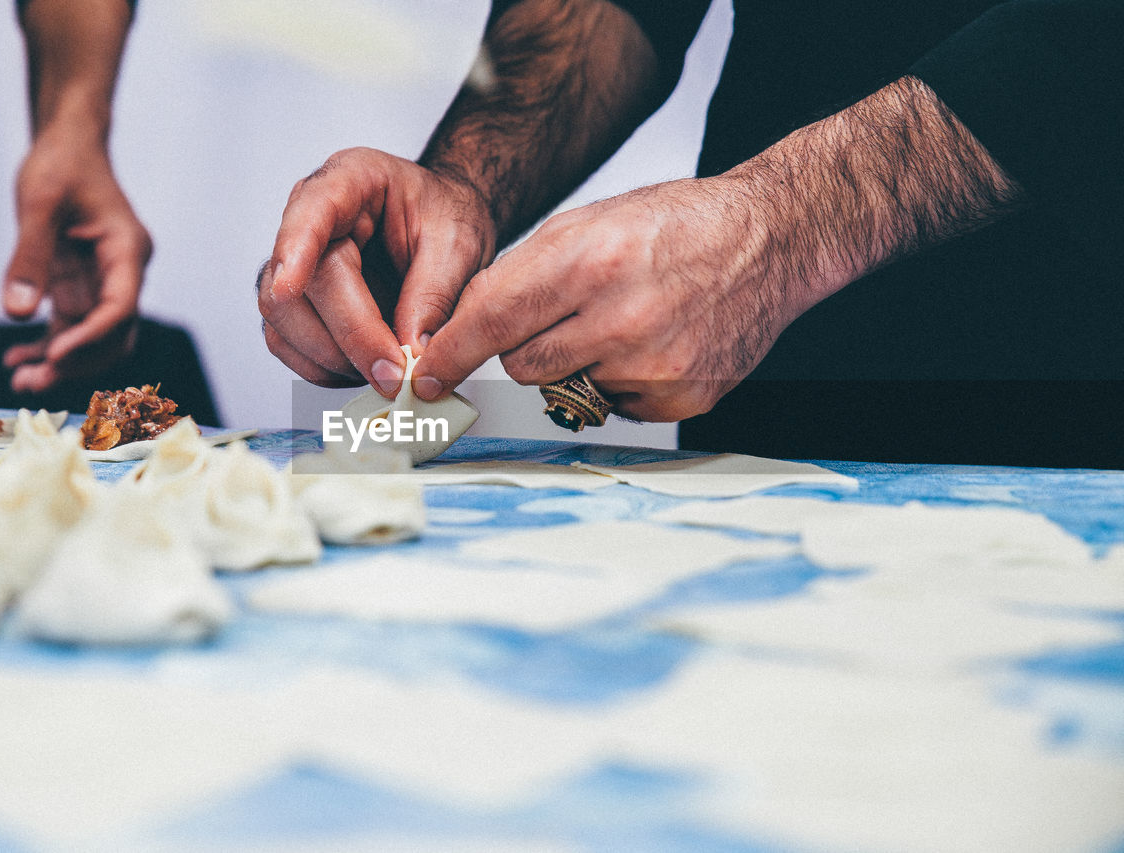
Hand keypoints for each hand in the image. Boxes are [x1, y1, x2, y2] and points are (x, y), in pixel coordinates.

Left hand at [2, 126, 151, 392]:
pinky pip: (72, 325)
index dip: (91, 336)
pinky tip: (17, 358)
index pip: (121, 306)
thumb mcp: (38, 202)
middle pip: (114, 333)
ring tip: (20, 380)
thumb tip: (16, 314)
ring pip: (94, 337)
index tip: (56, 353)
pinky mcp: (86, 284)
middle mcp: (125, 272)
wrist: (68, 144)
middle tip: (33, 383)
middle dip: (77, 361)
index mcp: (128, 249)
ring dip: (61, 361)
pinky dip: (47, 343)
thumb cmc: (61, 163)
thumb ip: (29, 257)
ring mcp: (106, 281)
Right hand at [258, 147, 495, 395]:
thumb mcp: (457, 244)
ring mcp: (297, 262)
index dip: (295, 250)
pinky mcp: (297, 302)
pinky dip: (324, 369)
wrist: (445, 225)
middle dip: (348, 336)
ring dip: (333, 359)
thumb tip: (411, 350)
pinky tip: (364, 370)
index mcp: (350, 180)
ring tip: (386, 372)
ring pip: (283, 321)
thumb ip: (434, 293)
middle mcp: (310, 218)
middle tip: (394, 373)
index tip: (290, 287)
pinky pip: (288, 344)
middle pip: (300, 285)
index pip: (309, 212)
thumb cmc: (446, 218)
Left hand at [415, 177, 816, 421]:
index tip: (428, 375)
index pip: (491, 322)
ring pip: (565, 390)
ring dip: (575, 364)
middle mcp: (620, 318)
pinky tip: (652, 345)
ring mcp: (653, 366)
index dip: (450, 353)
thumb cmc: (675, 225)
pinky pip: (614, 408)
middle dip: (524, 347)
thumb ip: (523, 272)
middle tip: (562, 316)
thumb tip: (464, 326)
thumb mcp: (589, 221)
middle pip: (521, 366)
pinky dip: (619, 382)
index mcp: (589, 261)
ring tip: (621, 321)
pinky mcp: (680, 399)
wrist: (768, 241)